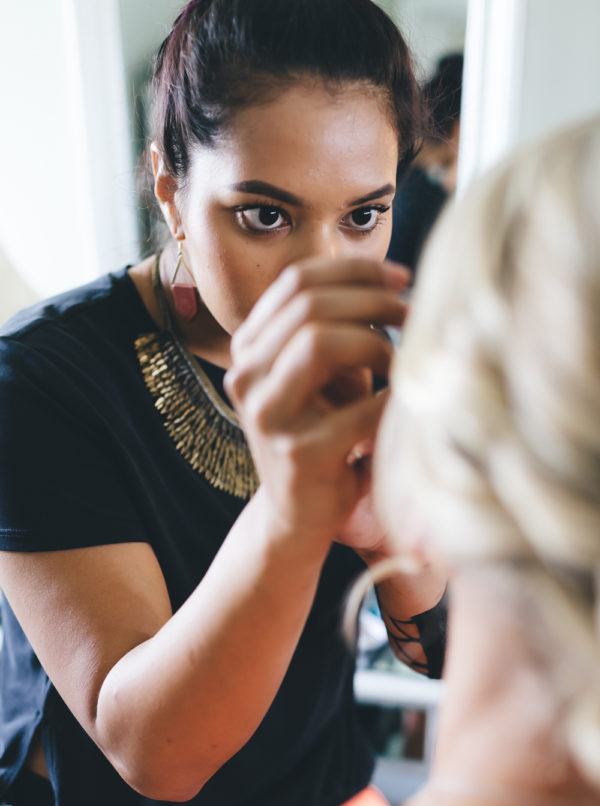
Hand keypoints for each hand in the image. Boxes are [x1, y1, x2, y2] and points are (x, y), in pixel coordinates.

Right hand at [225, 257, 409, 550]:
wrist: (300, 511)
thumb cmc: (325, 429)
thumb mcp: (326, 370)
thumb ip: (341, 325)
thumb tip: (396, 281)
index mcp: (249, 346)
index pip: (297, 281)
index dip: (354, 270)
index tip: (401, 278)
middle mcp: (244, 374)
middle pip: (309, 305)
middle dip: (373, 301)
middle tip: (413, 314)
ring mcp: (265, 414)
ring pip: (319, 342)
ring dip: (375, 344)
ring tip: (399, 363)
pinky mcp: (296, 453)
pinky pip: (356, 410)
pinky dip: (391, 402)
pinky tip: (404, 408)